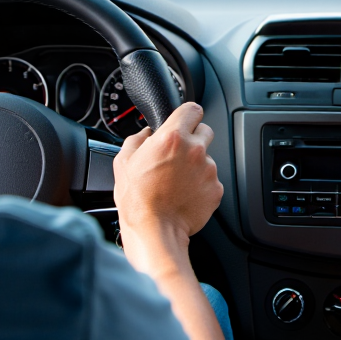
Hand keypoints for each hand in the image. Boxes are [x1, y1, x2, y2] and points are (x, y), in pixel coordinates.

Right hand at [113, 102, 222, 259]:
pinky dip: (201, 185)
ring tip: (176, 182)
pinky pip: (211, 180)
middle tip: (178, 155)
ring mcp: (208, 170)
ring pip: (208, 158)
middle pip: (205, 130)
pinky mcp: (216, 189)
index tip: (185, 121)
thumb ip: (137, 139)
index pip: (192, 109)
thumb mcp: (124, 162)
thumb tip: (146, 133)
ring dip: (196, 165)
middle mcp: (195, 150)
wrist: (154, 230)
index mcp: (173, 137)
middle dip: (194, 138)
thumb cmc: (137, 199)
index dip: (188, 114)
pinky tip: (184, 194)